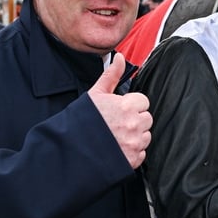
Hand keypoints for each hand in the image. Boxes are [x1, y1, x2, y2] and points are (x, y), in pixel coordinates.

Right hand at [87, 53, 151, 168]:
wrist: (70, 150)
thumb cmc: (81, 121)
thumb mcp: (95, 94)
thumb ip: (111, 75)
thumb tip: (120, 58)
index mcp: (126, 106)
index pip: (143, 101)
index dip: (132, 104)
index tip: (120, 109)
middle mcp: (133, 125)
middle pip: (147, 118)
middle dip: (135, 119)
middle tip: (117, 123)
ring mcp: (134, 143)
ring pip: (146, 135)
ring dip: (135, 135)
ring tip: (116, 136)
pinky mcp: (132, 159)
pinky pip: (141, 153)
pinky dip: (132, 151)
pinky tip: (117, 148)